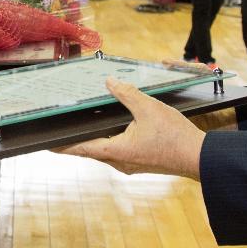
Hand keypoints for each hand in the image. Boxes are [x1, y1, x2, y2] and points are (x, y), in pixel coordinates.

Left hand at [55, 79, 205, 177]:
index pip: (81, 149)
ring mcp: (130, 165)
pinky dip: (109, 142)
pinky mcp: (140, 164)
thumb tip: (110, 82)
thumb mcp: (149, 108)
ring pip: (104, 152)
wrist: (199, 157)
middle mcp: (119, 163)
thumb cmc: (175, 136)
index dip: (62, 146)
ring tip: (84, 126)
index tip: (46, 144)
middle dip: (76, 140)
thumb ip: (127, 94)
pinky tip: (112, 130)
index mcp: (116, 151)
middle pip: (90, 151)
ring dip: (94, 141)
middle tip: (62, 129)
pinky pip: (117, 153)